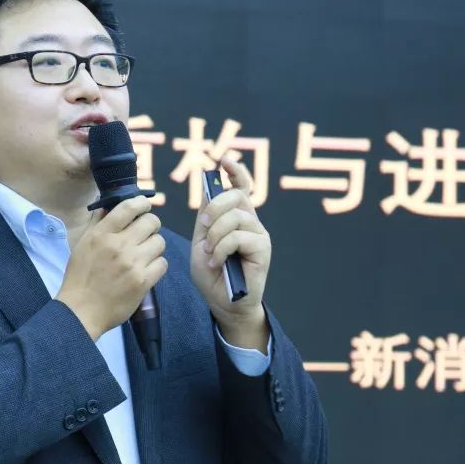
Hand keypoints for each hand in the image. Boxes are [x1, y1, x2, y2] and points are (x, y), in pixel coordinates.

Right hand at [56, 196, 167, 340]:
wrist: (81, 311)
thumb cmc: (80, 277)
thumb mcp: (82, 244)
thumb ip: (98, 222)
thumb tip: (109, 203)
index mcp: (102, 234)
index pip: (129, 207)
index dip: (142, 203)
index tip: (144, 206)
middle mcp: (119, 245)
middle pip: (151, 222)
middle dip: (151, 225)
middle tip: (145, 233)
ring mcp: (133, 264)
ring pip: (160, 242)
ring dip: (154, 247)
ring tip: (145, 254)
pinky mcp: (143, 281)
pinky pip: (162, 263)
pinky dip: (157, 265)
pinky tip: (147, 270)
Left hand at [190, 156, 270, 336]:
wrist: (223, 302)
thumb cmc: (212, 274)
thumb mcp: (201, 242)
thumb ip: (205, 219)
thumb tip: (208, 192)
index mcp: (236, 217)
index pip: (241, 187)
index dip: (235, 171)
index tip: (224, 161)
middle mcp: (251, 221)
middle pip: (236, 196)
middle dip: (214, 209)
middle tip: (204, 230)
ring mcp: (258, 234)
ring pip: (235, 217)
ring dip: (215, 235)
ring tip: (210, 253)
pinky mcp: (263, 249)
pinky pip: (238, 236)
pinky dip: (221, 249)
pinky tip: (217, 262)